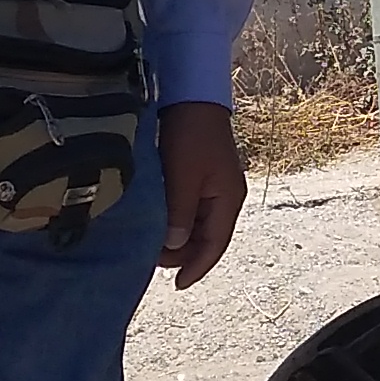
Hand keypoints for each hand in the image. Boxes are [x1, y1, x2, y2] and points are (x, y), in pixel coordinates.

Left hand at [156, 99, 246, 288]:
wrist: (193, 95)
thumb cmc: (190, 135)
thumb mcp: (182, 177)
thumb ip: (180, 213)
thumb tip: (175, 245)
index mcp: (228, 200)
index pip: (214, 245)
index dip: (196, 268)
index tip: (177, 285)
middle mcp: (226, 198)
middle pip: (207, 238)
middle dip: (183, 254)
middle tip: (152, 260)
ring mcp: (215, 188)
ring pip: (198, 226)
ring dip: (178, 238)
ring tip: (152, 243)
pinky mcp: (202, 178)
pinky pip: (192, 210)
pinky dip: (177, 222)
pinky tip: (159, 223)